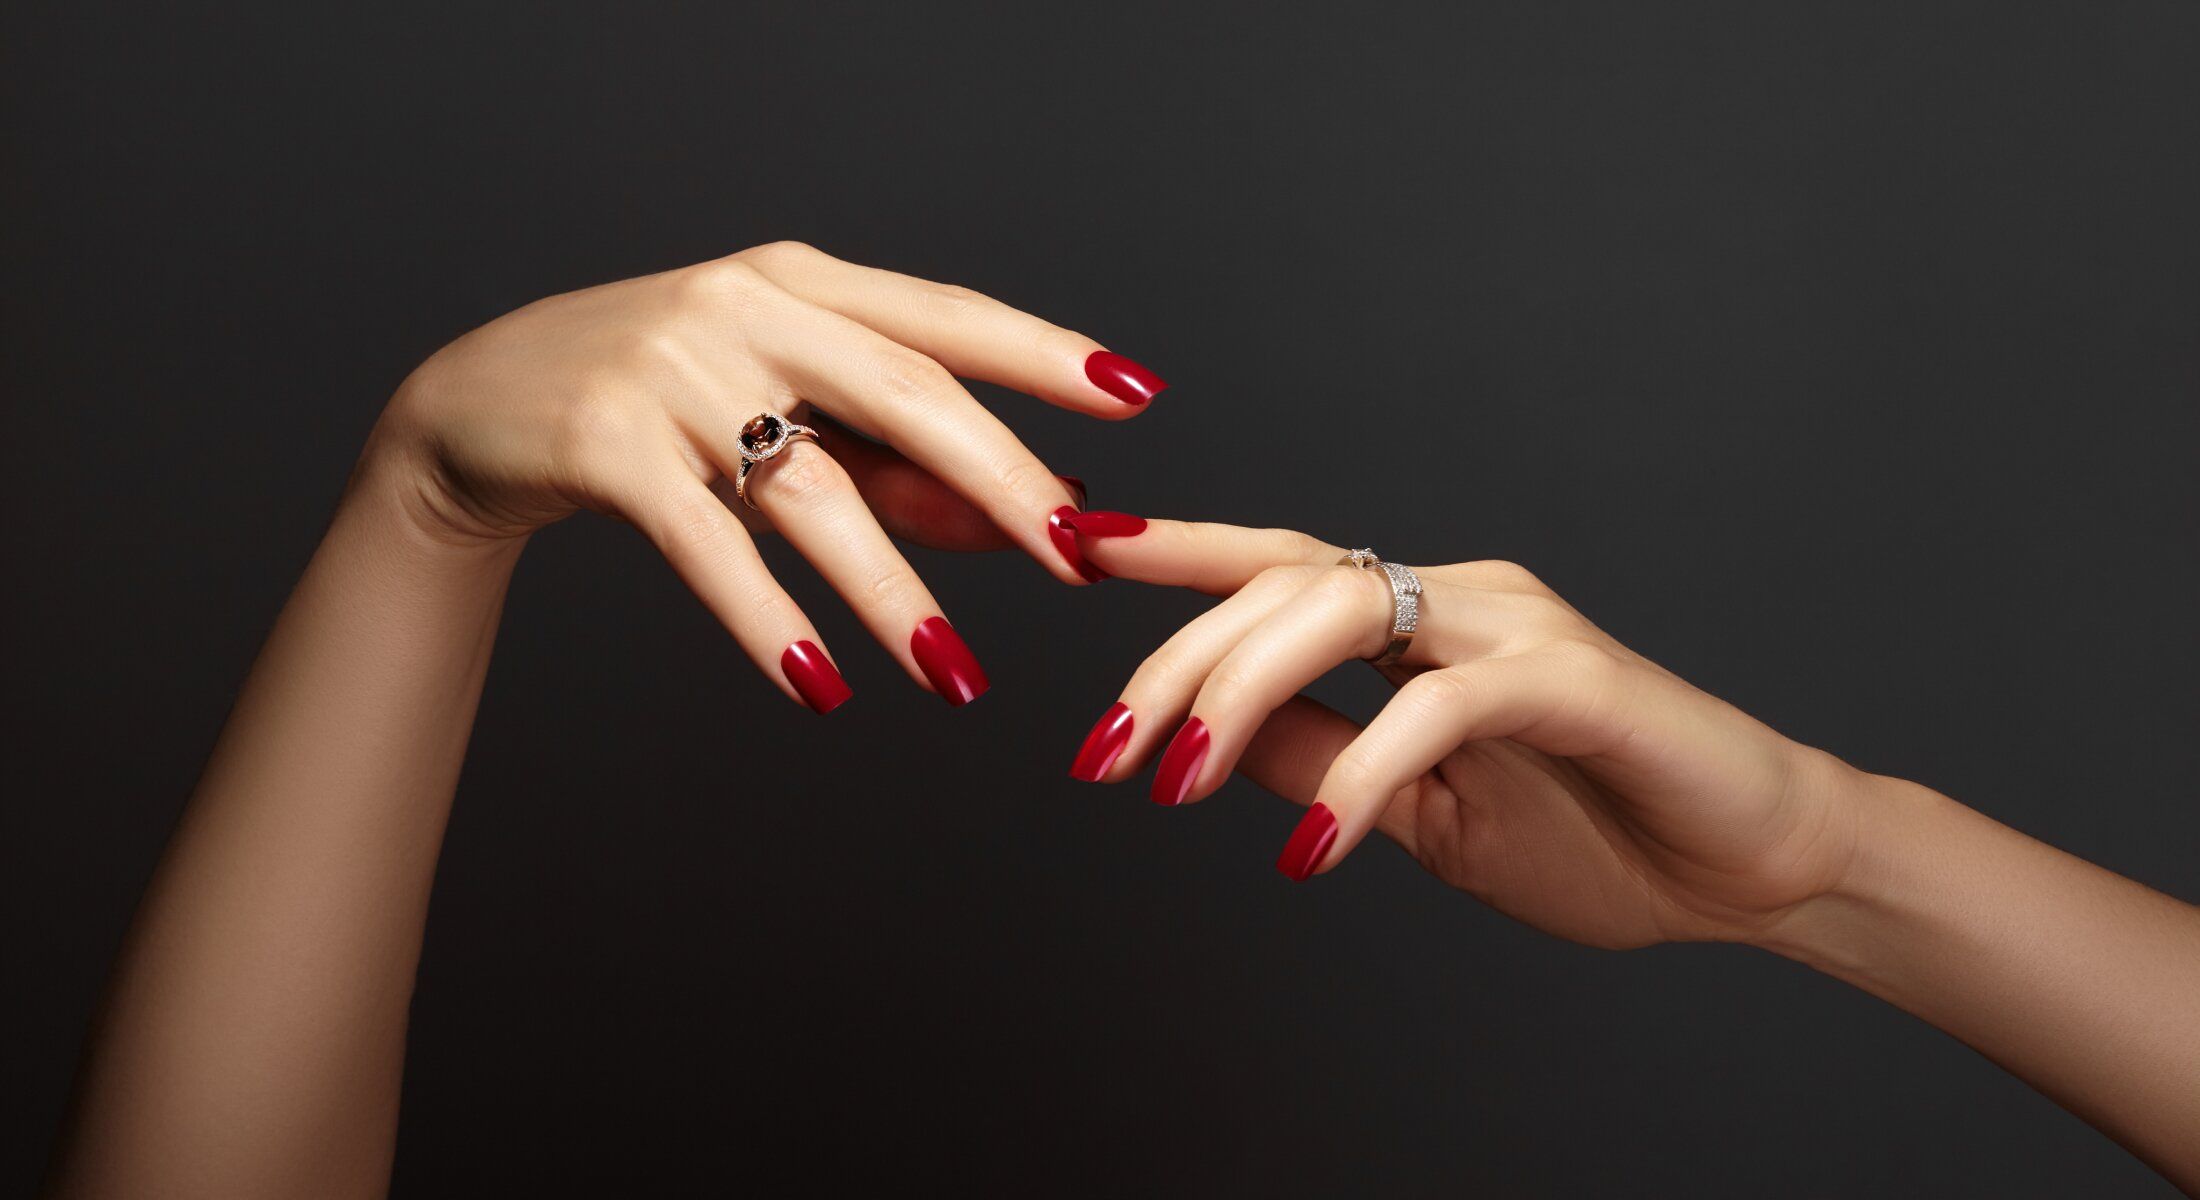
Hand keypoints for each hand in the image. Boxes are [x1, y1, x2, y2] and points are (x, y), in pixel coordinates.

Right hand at [362, 241, 1166, 710]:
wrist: (474, 409)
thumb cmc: (659, 408)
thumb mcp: (784, 418)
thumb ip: (903, 466)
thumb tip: (1038, 514)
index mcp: (802, 282)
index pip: (945, 317)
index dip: (1043, 356)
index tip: (1138, 396)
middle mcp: (744, 306)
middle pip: (905, 393)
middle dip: (1003, 481)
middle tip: (1078, 560)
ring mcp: (669, 368)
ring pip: (813, 489)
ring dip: (893, 590)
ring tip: (957, 676)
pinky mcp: (604, 442)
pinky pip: (707, 544)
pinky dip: (768, 619)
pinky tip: (820, 686)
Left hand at [1062, 516, 1865, 948]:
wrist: (1753, 868)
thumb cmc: (1598, 835)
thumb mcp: (1419, 812)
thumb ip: (1323, 760)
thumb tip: (1208, 740)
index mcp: (1421, 623)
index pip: (1277, 569)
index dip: (1176, 556)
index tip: (1074, 553)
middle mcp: (1460, 600)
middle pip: (1284, 580)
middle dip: (1176, 656)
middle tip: (1105, 752)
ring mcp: (1518, 627)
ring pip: (1342, 608)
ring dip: (1239, 692)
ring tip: (1173, 780)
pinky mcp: (1575, 680)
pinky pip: (1438, 703)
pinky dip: (1361, 770)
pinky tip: (1310, 848)